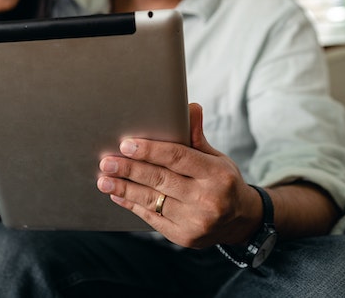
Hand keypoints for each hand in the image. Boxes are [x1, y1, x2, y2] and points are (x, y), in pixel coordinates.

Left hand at [97, 103, 261, 248]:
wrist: (240, 221)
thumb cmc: (222, 182)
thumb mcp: (216, 158)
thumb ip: (197, 137)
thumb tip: (190, 107)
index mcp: (216, 174)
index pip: (177, 157)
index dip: (149, 150)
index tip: (125, 144)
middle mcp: (207, 199)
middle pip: (160, 179)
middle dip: (129, 169)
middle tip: (107, 162)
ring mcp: (196, 221)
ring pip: (152, 200)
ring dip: (124, 188)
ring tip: (103, 179)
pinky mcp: (184, 236)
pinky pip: (151, 218)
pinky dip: (132, 205)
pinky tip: (117, 194)